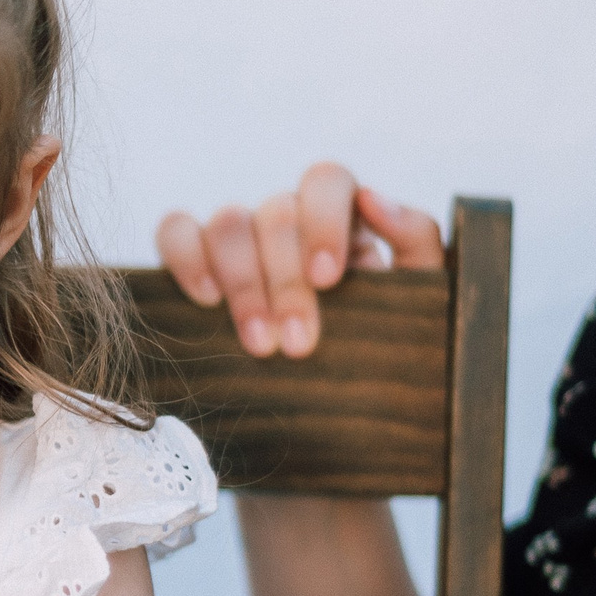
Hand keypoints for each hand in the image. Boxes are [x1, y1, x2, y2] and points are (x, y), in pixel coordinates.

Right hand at [155, 160, 442, 358]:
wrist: (342, 413)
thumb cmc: (384, 351)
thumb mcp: (420, 300)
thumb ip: (417, 241)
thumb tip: (376, 199)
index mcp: (343, 218)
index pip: (326, 182)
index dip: (323, 222)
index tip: (328, 279)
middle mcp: (288, 219)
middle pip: (276, 213)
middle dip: (285, 282)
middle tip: (297, 346)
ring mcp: (240, 236)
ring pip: (228, 222)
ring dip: (243, 283)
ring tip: (259, 345)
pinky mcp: (195, 259)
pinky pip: (175, 231)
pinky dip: (185, 256)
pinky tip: (205, 299)